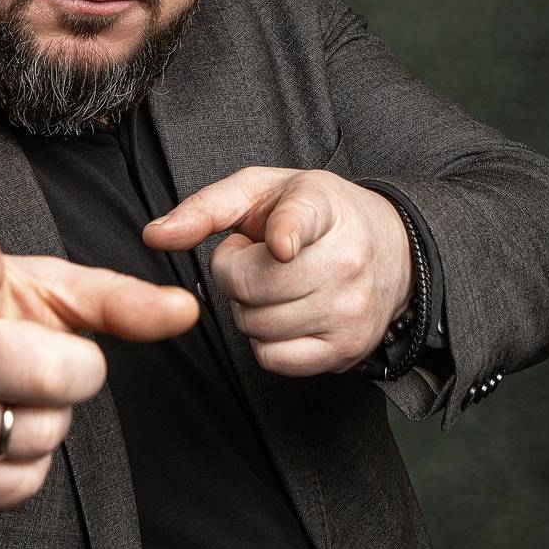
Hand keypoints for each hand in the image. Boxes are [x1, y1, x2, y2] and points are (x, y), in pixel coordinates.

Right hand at [0, 238, 198, 510]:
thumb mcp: (40, 293)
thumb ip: (115, 299)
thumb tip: (187, 311)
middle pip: (51, 376)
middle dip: (75, 374)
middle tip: (44, 362)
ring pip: (40, 437)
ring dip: (47, 421)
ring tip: (7, 396)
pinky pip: (19, 486)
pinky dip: (26, 466)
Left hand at [142, 167, 412, 375]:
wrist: (392, 250)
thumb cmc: (315, 216)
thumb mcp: (263, 191)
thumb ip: (206, 207)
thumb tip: (155, 235)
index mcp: (322, 205)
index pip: (302, 221)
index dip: (286, 233)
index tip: (281, 245)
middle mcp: (346, 258)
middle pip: (252, 284)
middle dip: (234, 274)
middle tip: (255, 259)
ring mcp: (350, 308)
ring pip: (257, 325)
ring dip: (249, 308)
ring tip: (274, 283)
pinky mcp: (346, 348)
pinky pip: (273, 358)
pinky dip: (265, 341)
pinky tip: (283, 313)